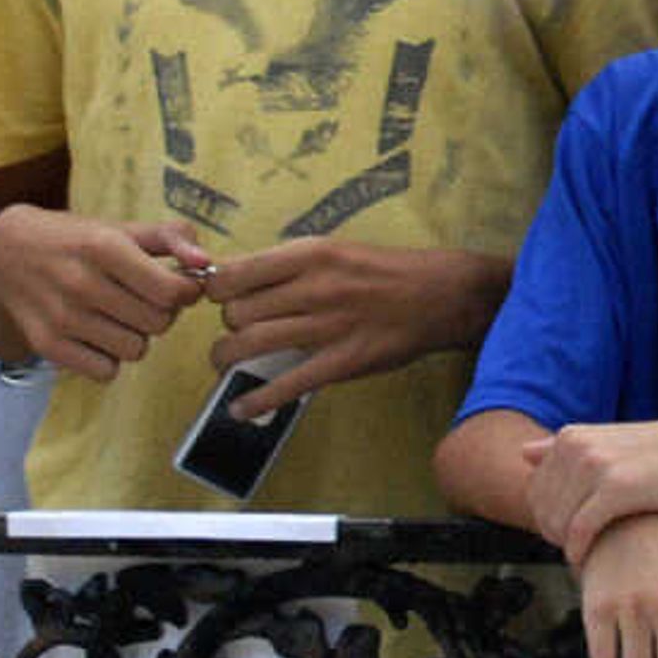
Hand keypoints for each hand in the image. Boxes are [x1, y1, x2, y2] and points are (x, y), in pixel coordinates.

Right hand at [0, 205, 211, 381]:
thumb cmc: (69, 241)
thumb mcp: (116, 227)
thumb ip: (169, 238)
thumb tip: (207, 263)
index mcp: (103, 247)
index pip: (172, 291)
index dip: (186, 292)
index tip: (177, 285)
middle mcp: (81, 283)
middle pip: (158, 323)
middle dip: (161, 313)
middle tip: (143, 299)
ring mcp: (61, 318)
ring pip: (136, 350)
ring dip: (135, 336)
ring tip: (117, 316)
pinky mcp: (46, 346)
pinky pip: (106, 372)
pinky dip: (108, 358)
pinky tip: (96, 335)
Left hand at [204, 238, 510, 416]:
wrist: (441, 295)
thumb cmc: (383, 272)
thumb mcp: (334, 250)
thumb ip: (288, 265)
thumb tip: (234, 278)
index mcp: (311, 254)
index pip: (234, 274)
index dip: (216, 290)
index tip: (220, 298)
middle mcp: (316, 287)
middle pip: (236, 312)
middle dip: (229, 324)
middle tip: (238, 330)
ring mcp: (329, 326)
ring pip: (249, 345)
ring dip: (228, 359)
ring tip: (227, 363)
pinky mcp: (343, 362)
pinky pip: (286, 385)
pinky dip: (256, 401)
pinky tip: (242, 407)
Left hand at [524, 417, 657, 559]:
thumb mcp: (611, 441)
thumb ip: (565, 449)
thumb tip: (525, 451)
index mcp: (572, 436)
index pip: (533, 489)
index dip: (546, 517)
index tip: (567, 531)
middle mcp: (578, 447)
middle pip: (542, 509)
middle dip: (555, 534)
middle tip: (578, 546)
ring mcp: (596, 466)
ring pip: (557, 522)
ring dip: (566, 545)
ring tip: (587, 551)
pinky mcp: (616, 489)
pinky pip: (579, 530)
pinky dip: (579, 550)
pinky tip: (588, 557)